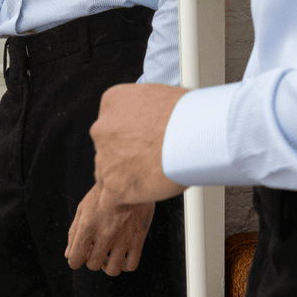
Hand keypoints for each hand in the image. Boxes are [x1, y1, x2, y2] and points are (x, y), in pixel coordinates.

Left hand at [65, 184, 155, 274]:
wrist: (130, 178)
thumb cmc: (103, 194)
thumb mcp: (83, 208)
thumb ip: (74, 232)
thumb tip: (69, 255)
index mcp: (87, 226)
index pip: (75, 259)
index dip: (76, 260)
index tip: (82, 255)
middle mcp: (105, 234)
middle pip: (93, 265)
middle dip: (93, 261)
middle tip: (96, 251)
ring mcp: (123, 237)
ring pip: (113, 270)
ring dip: (109, 266)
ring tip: (109, 256)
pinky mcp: (138, 237)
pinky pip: (131, 265)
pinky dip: (125, 265)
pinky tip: (122, 256)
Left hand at [90, 83, 187, 204]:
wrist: (194, 132)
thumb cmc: (187, 113)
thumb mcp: (158, 95)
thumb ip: (146, 110)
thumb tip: (155, 119)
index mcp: (112, 101)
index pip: (110, 123)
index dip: (128, 136)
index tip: (143, 142)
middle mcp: (103, 129)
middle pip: (106, 149)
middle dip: (124, 157)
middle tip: (149, 160)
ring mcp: (106, 159)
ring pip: (106, 175)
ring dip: (124, 178)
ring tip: (151, 178)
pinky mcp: (114, 186)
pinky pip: (110, 201)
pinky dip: (123, 202)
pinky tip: (140, 196)